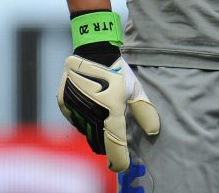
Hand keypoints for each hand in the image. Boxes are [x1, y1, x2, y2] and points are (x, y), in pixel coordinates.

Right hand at [57, 55, 159, 171]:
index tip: (121, 166)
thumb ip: (144, 111)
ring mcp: (75, 108)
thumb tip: (154, 131)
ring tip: (103, 126)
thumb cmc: (118, 71)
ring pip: (85, 131)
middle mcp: (90, 112)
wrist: (93, 51)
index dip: (118, 158)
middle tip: (114, 147)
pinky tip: (90, 113)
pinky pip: (74, 120)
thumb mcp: (135, 90)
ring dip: (95, 133)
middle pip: (98, 141)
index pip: (114, 143)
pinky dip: (83, 121)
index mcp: (110, 110)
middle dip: (107, 146)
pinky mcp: (64, 103)